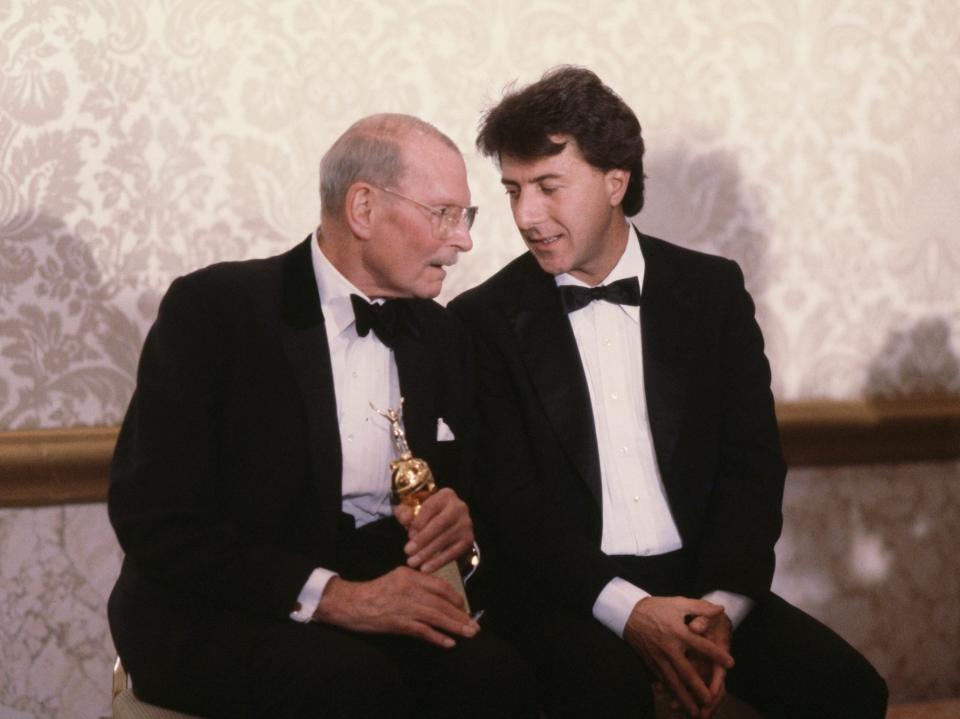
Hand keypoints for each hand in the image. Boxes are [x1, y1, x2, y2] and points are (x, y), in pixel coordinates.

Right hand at [312, 567, 478, 647]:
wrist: (350, 603)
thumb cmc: (374, 592)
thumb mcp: (397, 579)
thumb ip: (416, 583)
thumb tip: (438, 596)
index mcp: (410, 575)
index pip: (440, 586)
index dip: (455, 598)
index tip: (464, 607)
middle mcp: (410, 588)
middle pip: (442, 603)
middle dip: (461, 615)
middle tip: (474, 626)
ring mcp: (405, 606)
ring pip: (437, 616)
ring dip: (455, 626)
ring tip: (469, 634)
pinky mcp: (398, 622)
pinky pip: (423, 631)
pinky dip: (437, 637)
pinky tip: (449, 643)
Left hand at [394, 488, 473, 572]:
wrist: (447, 523)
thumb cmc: (427, 516)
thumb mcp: (413, 509)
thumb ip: (405, 512)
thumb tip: (406, 519)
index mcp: (446, 495)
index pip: (430, 507)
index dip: (418, 521)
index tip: (408, 534)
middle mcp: (459, 507)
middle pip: (439, 524)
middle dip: (422, 539)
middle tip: (408, 551)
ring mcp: (466, 524)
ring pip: (445, 539)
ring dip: (428, 553)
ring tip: (413, 562)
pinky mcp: (468, 540)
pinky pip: (453, 552)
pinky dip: (439, 562)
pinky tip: (426, 568)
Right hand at [623, 597, 733, 716]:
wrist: (628, 613)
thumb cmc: (657, 608)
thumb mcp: (678, 602)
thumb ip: (700, 607)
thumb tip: (721, 609)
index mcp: (678, 632)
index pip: (701, 645)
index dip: (717, 655)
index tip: (730, 664)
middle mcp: (668, 648)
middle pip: (685, 672)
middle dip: (697, 688)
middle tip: (710, 701)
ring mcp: (658, 658)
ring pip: (672, 682)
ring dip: (683, 698)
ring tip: (694, 712)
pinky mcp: (650, 663)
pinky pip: (661, 681)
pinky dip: (670, 694)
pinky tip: (676, 704)